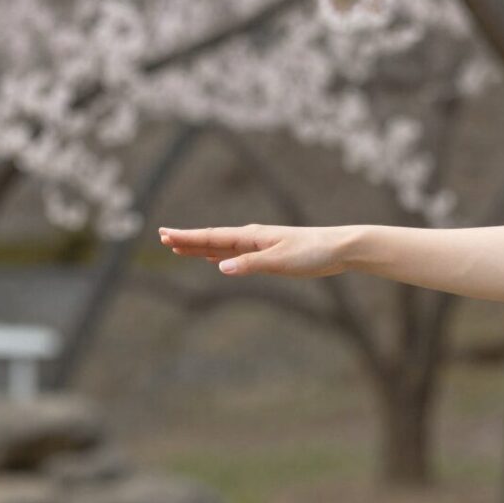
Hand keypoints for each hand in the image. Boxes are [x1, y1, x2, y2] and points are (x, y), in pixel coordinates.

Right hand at [156, 222, 350, 278]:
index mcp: (251, 236)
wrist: (340, 248)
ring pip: (223, 246)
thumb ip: (250, 264)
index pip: (212, 236)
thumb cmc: (313, 253)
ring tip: (181, 248)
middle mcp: (252, 237)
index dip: (187, 238)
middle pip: (213, 239)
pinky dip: (222, 255)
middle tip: (163, 239)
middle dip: (188, 240)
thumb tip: (220, 267)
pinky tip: (216, 259)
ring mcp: (261, 244)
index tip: (165, 235)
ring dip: (201, 248)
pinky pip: (237, 253)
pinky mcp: (271, 253)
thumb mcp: (280, 261)